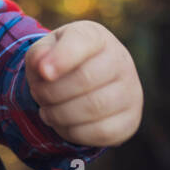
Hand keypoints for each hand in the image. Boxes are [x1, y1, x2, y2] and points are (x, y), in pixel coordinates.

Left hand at [25, 20, 142, 146]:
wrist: (84, 81)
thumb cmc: (60, 62)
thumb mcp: (44, 51)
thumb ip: (38, 54)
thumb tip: (43, 68)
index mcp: (96, 37)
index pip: (82, 42)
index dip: (61, 58)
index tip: (43, 72)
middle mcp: (121, 60)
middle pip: (85, 79)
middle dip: (51, 92)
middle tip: (37, 94)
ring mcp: (131, 91)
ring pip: (94, 108)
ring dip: (60, 114)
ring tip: (47, 110)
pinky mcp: (131, 120)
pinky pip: (102, 132)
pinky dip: (74, 132)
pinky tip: (63, 124)